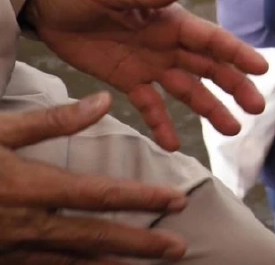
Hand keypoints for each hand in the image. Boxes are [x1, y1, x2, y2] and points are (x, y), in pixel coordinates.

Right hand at [0, 92, 188, 262]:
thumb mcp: (0, 132)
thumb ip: (53, 122)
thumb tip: (103, 100)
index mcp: (30, 187)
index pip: (99, 196)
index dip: (141, 200)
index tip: (177, 202)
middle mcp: (26, 224)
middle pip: (94, 236)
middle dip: (140, 243)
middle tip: (180, 248)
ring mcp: (12, 247)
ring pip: (72, 260)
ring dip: (114, 263)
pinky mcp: (2, 259)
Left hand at [21, 0, 268, 152]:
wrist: (49, 5)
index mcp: (169, 21)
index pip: (210, 39)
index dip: (236, 53)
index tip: (262, 68)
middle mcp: (167, 45)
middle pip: (209, 68)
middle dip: (235, 86)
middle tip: (257, 108)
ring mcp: (150, 65)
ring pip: (188, 90)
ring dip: (210, 108)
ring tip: (232, 130)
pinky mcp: (126, 81)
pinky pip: (150, 105)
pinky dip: (162, 124)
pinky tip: (173, 145)